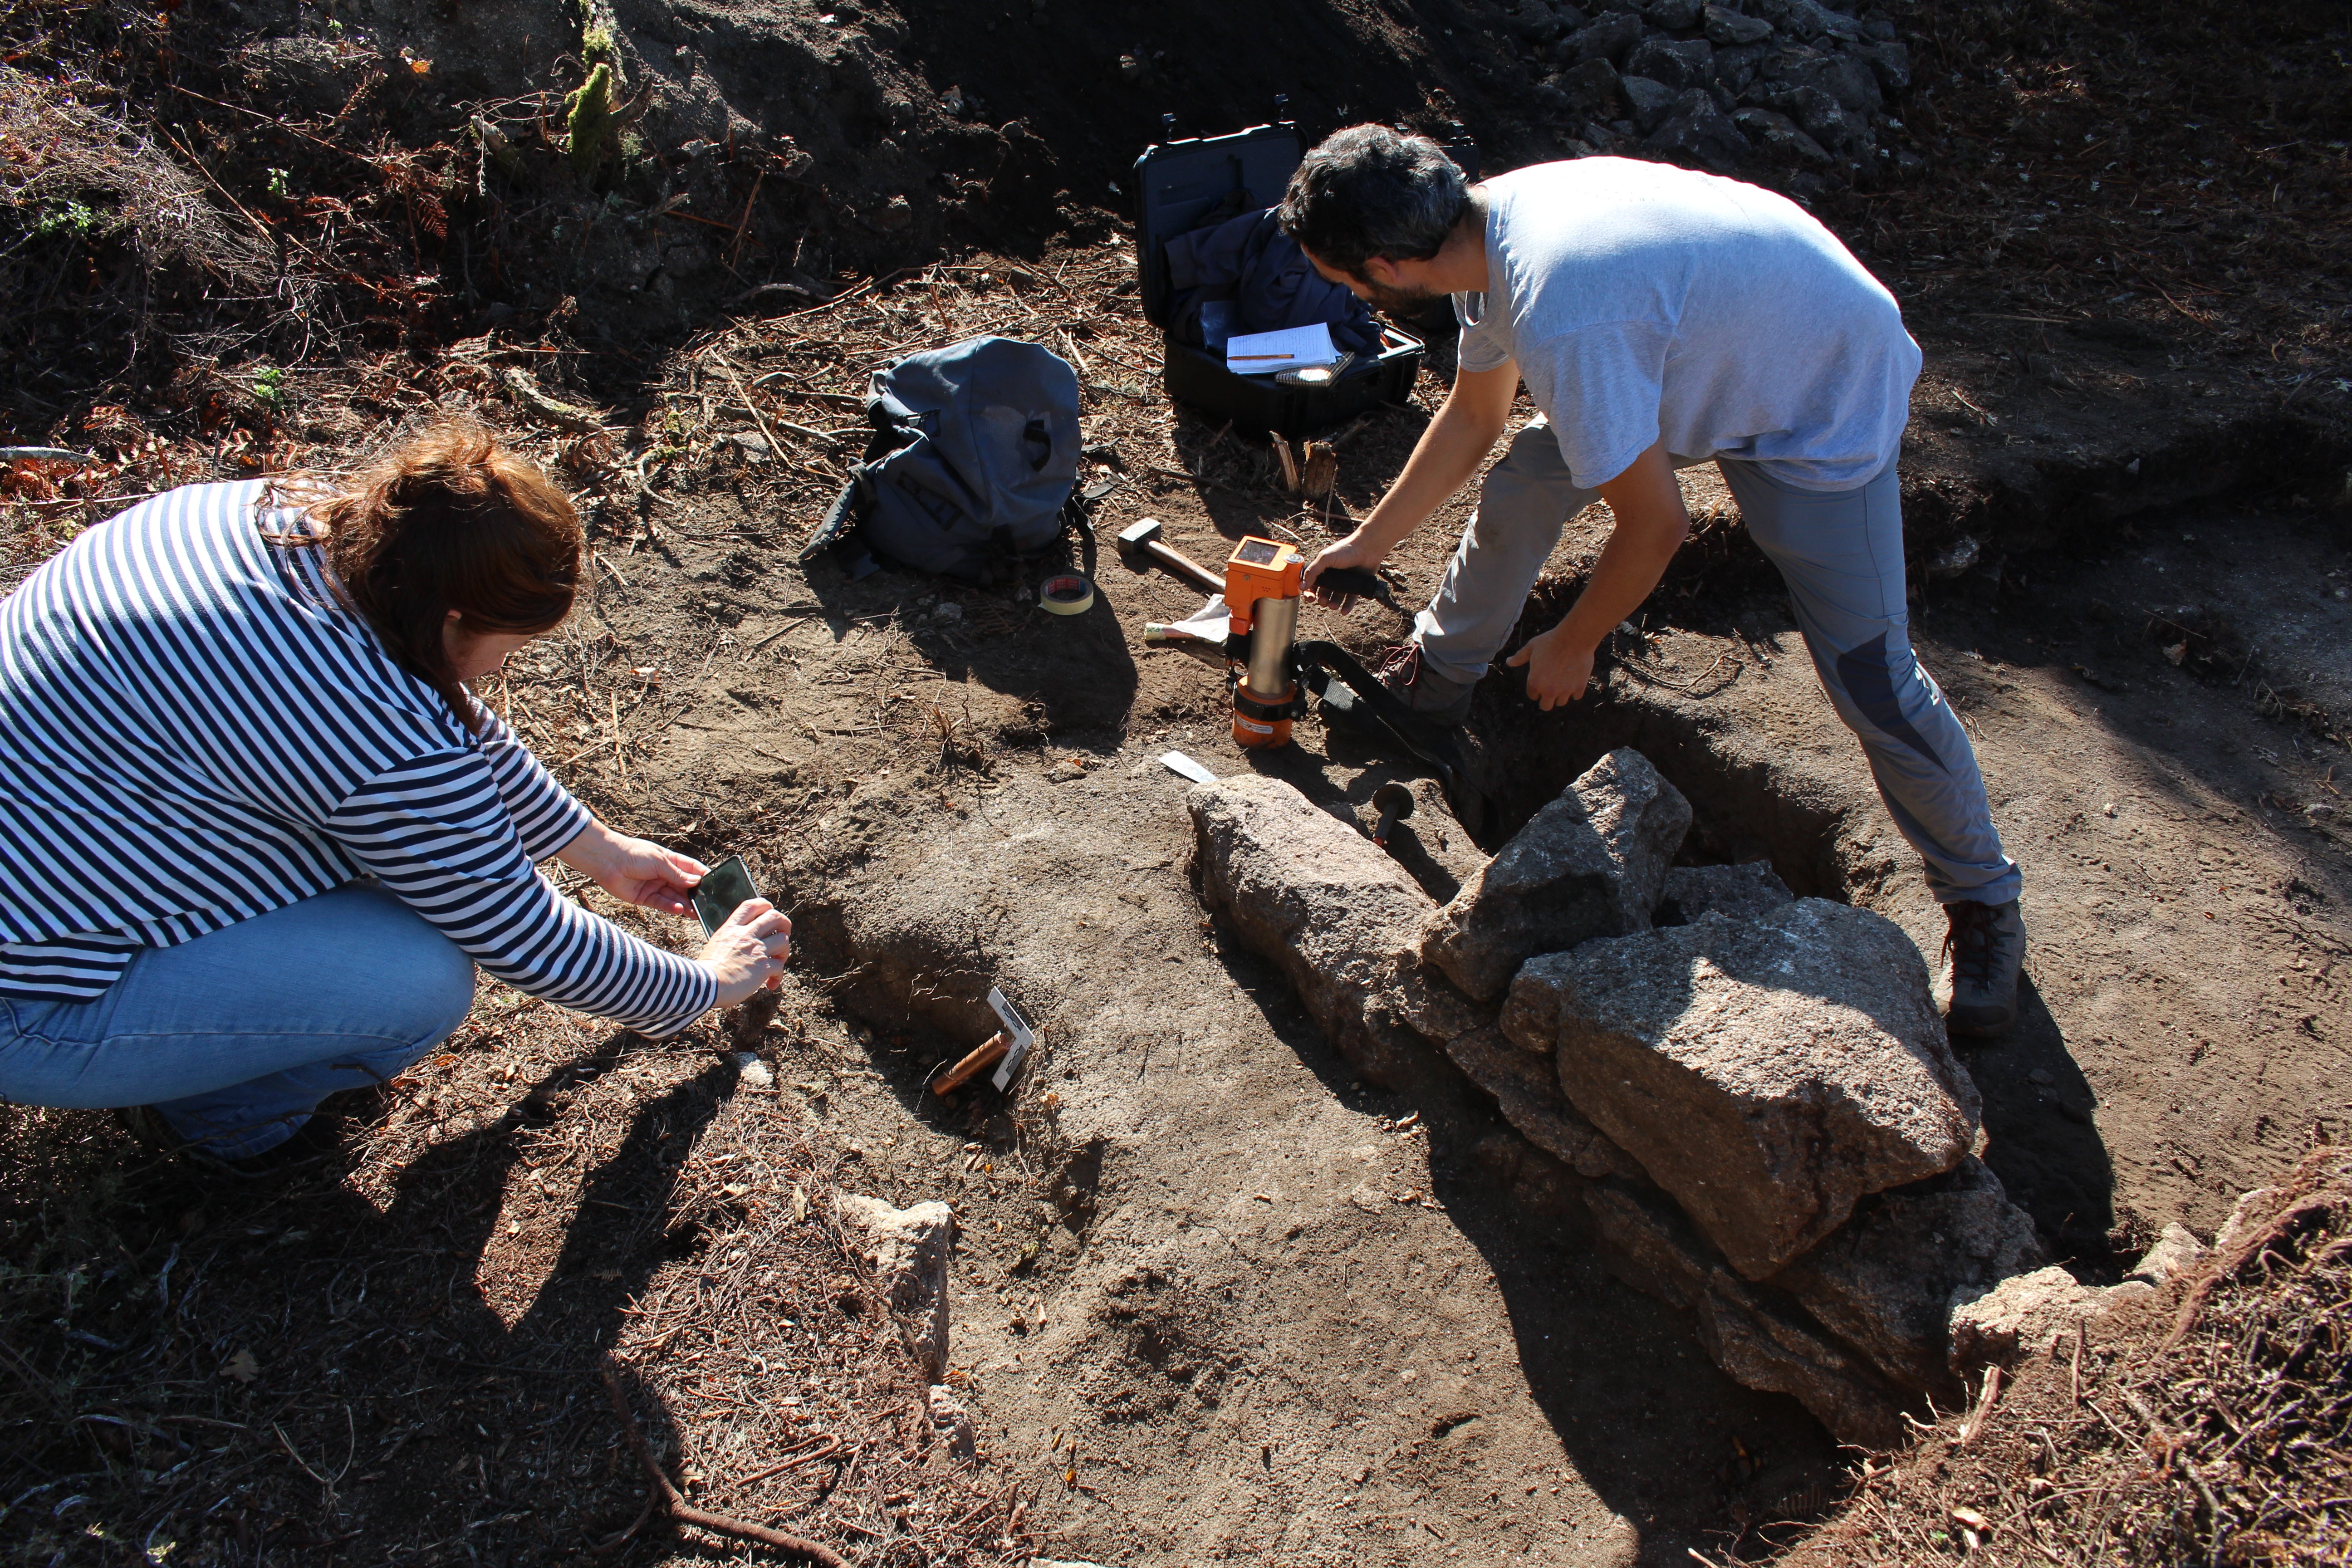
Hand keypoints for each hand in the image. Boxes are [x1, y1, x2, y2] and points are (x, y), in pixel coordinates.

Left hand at [584, 833, 706, 916]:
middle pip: (684, 886)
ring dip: (685, 904)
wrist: (607, 861)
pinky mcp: (645, 898)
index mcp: (670, 861)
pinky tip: (680, 910)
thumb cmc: (634, 854)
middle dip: (695, 894)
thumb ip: (677, 874)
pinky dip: (671, 907)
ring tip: (697, 912)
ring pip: (674, 898)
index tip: (716, 884)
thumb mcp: (660, 862)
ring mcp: (655, 886)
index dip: (702, 876)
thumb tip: (697, 881)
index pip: (691, 869)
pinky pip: (662, 904)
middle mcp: (664, 874)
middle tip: (708, 904)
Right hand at [698, 898, 791, 1008]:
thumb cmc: (705, 971)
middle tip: (782, 936)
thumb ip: (731, 941)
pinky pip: (780, 966)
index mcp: (731, 928)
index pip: (752, 905)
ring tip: (776, 962)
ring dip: (784, 951)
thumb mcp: (716, 945)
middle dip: (784, 925)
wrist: (705, 985)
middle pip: (775, 917)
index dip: (765, 906)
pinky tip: (770, 984)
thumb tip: (740, 947)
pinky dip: (778, 976)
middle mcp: (746, 935)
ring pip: (783, 940)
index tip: (768, 914)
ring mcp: (756, 949)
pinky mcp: (763, 967)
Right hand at [1301, 533, 1383, 610]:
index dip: (1310, 592)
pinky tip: (1344, 611)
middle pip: (1324, 593)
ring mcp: (1345, 581)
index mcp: (1324, 569)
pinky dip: (1347, 606)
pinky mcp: (1357, 586)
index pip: (1313, 583)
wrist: (1367, 548)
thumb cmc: (1346, 549)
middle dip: (1322, 599)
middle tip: (1323, 601)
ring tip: (1333, 606)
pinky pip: (1350, 599)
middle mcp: (1334, 576)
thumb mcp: (1325, 558)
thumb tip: (1301, 586)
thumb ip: (1312, 571)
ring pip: (1336, 598)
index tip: (1310, 598)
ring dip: (1333, 604)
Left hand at [1505, 626, 1596, 710]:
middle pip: (1546, 706)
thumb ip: (1519, 657)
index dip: (1535, 689)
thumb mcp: (1531, 647)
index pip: (1532, 695)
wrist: (1574, 638)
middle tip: (1550, 689)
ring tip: (1562, 684)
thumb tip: (1509, 662)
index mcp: (1535, 683)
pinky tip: (1573, 682)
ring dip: (1560, 696)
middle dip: (1546, 699)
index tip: (1540, 682)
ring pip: (1561, 702)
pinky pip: (1576, 696)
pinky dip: (1575, 691)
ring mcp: (1565, 691)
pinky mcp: (1579, 687)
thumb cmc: (1551, 641)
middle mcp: (1549, 691)